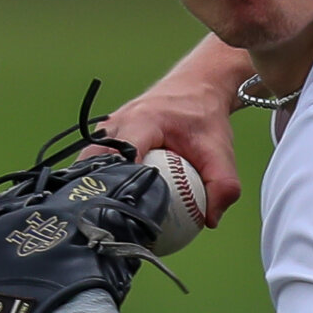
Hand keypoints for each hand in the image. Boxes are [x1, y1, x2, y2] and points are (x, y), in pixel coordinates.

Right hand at [93, 35, 255, 221]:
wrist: (197, 86)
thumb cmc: (207, 119)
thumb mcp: (222, 152)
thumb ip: (223, 187)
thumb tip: (209, 220)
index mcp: (143, 121)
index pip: (120, 155)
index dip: (118, 184)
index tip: (124, 212)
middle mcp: (118, 122)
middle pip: (95, 162)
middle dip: (97, 193)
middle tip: (106, 226)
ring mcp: (107, 129)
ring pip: (89, 162)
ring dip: (94, 189)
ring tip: (102, 223)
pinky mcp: (106, 136)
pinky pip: (95, 162)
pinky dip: (99, 182)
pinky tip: (108, 210)